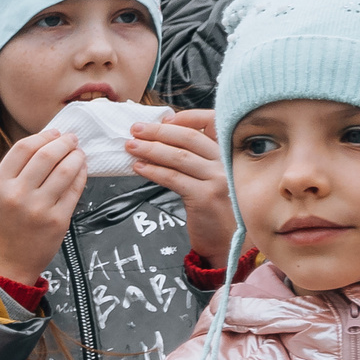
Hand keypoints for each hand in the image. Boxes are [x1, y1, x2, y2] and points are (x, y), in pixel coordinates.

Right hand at [0, 130, 85, 287]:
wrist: (8, 262)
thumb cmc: (6, 226)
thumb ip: (17, 171)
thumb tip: (47, 143)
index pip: (23, 148)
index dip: (43, 136)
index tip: (54, 133)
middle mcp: (17, 195)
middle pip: (46, 155)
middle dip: (64, 142)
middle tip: (72, 139)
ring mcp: (38, 208)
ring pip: (65, 170)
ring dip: (76, 156)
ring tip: (78, 153)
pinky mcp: (58, 220)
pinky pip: (75, 189)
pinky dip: (81, 175)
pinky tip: (81, 170)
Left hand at [125, 110, 235, 266]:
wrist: (229, 241)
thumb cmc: (216, 208)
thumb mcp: (212, 176)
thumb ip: (198, 157)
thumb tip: (163, 139)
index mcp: (228, 152)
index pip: (211, 122)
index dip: (186, 118)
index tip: (163, 120)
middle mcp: (227, 162)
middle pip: (189, 137)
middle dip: (158, 131)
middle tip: (136, 130)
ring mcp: (219, 179)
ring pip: (179, 157)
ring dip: (151, 149)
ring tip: (131, 147)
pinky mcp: (205, 197)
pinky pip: (174, 178)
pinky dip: (153, 171)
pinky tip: (140, 168)